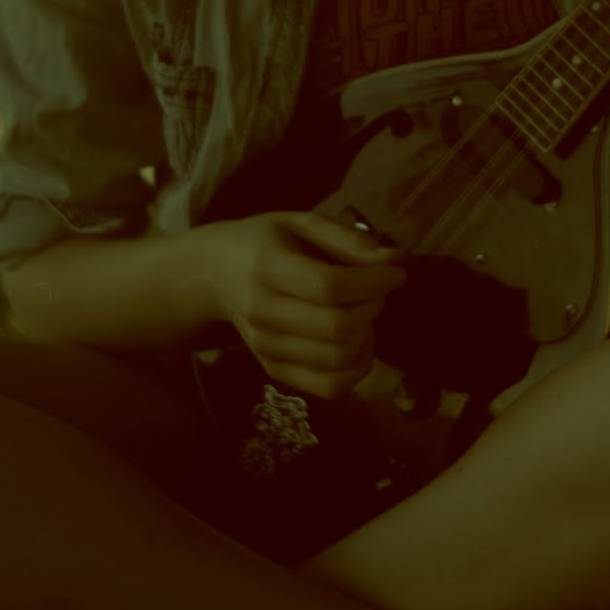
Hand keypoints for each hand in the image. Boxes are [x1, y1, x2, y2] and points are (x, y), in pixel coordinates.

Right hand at [199, 210, 405, 399]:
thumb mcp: (302, 222)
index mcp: (268, 267)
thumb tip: (395, 260)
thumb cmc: (265, 241)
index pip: (329, 286)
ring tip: (364, 313)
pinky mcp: (274, 370)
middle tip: (377, 290)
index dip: (373, 282)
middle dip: (373, 307)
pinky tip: (357, 342)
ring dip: (367, 338)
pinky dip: (357, 369)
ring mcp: (266, 348)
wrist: (214, 273)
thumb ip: (349, 239)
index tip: (395, 273)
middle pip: (336, 327)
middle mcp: (263, 313)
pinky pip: (330, 387)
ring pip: (337, 361)